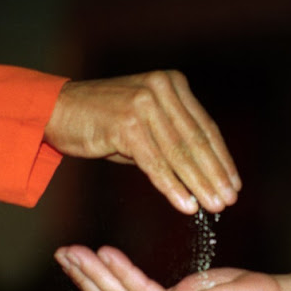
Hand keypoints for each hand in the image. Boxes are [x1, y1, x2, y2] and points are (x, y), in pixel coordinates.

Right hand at [44, 71, 240, 213]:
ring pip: (179, 153)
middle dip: (215, 175)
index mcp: (172, 84)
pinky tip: (186, 205)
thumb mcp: (145, 121)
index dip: (221, 158)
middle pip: (196, 141)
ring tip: (213, 206)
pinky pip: (155, 163)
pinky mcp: (126, 124)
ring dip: (199, 184)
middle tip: (228, 200)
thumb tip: (206, 171)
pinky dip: (173, 187)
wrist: (57, 110)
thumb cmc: (103, 120)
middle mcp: (161, 88)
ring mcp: (144, 104)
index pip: (205, 127)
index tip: (234, 183)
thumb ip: (174, 137)